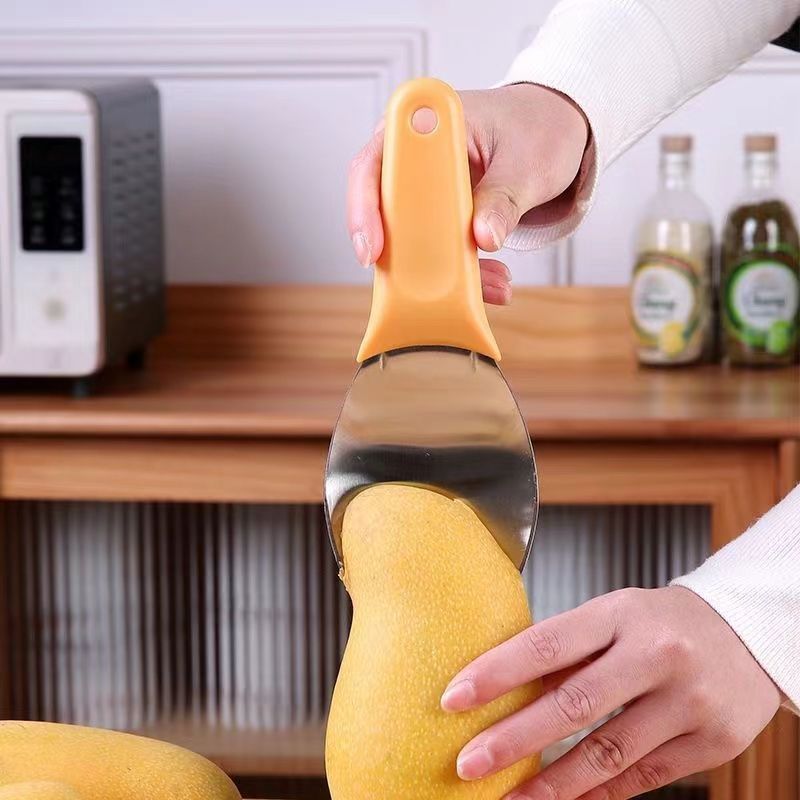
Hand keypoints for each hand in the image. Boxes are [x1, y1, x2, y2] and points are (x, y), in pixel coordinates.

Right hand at [347, 84, 587, 303]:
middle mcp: (412, 157)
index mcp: (423, 126)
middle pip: (381, 211)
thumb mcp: (527, 164)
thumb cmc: (536, 128)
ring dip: (439, 271)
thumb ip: (504, 199)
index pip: (373, 165)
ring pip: (409, 239)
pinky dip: (462, 272)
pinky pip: (437, 250)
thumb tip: (483, 237)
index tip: (374, 247)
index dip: (364, 208)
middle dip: (398, 254)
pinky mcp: (440, 217)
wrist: (555, 128)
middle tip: (411, 289)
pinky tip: (492, 283)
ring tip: (485, 287)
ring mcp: (424, 190)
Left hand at [441, 586, 780, 798]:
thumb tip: (503, 689)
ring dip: (553, 784)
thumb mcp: (613, 616)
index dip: (497, 673)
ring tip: (511, 799)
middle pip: (573, 704)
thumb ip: (567, 652)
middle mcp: (655, 654)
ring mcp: (687, 701)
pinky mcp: (711, 743)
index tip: (454, 697)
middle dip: (514, 739)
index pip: (546, 644)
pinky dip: (599, 793)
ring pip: (608, 753)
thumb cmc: (660, 623)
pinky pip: (642, 777)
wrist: (745, 634)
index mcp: (620, 613)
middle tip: (469, 762)